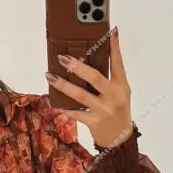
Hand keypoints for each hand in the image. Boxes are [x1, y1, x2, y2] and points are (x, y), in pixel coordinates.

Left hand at [46, 27, 132, 148]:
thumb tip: (88, 61)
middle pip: (95, 77)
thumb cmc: (117, 112)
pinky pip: (75, 113)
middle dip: (77, 67)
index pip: (118, 63)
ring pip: (81, 95)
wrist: (120, 140)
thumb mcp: (119, 94)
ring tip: (50, 76)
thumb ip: (108, 79)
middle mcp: (114, 96)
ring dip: (63, 85)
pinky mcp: (94, 122)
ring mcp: (104, 110)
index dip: (114, 47)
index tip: (110, 31)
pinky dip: (63, 107)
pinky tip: (53, 101)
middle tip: (62, 58)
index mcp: (122, 86)